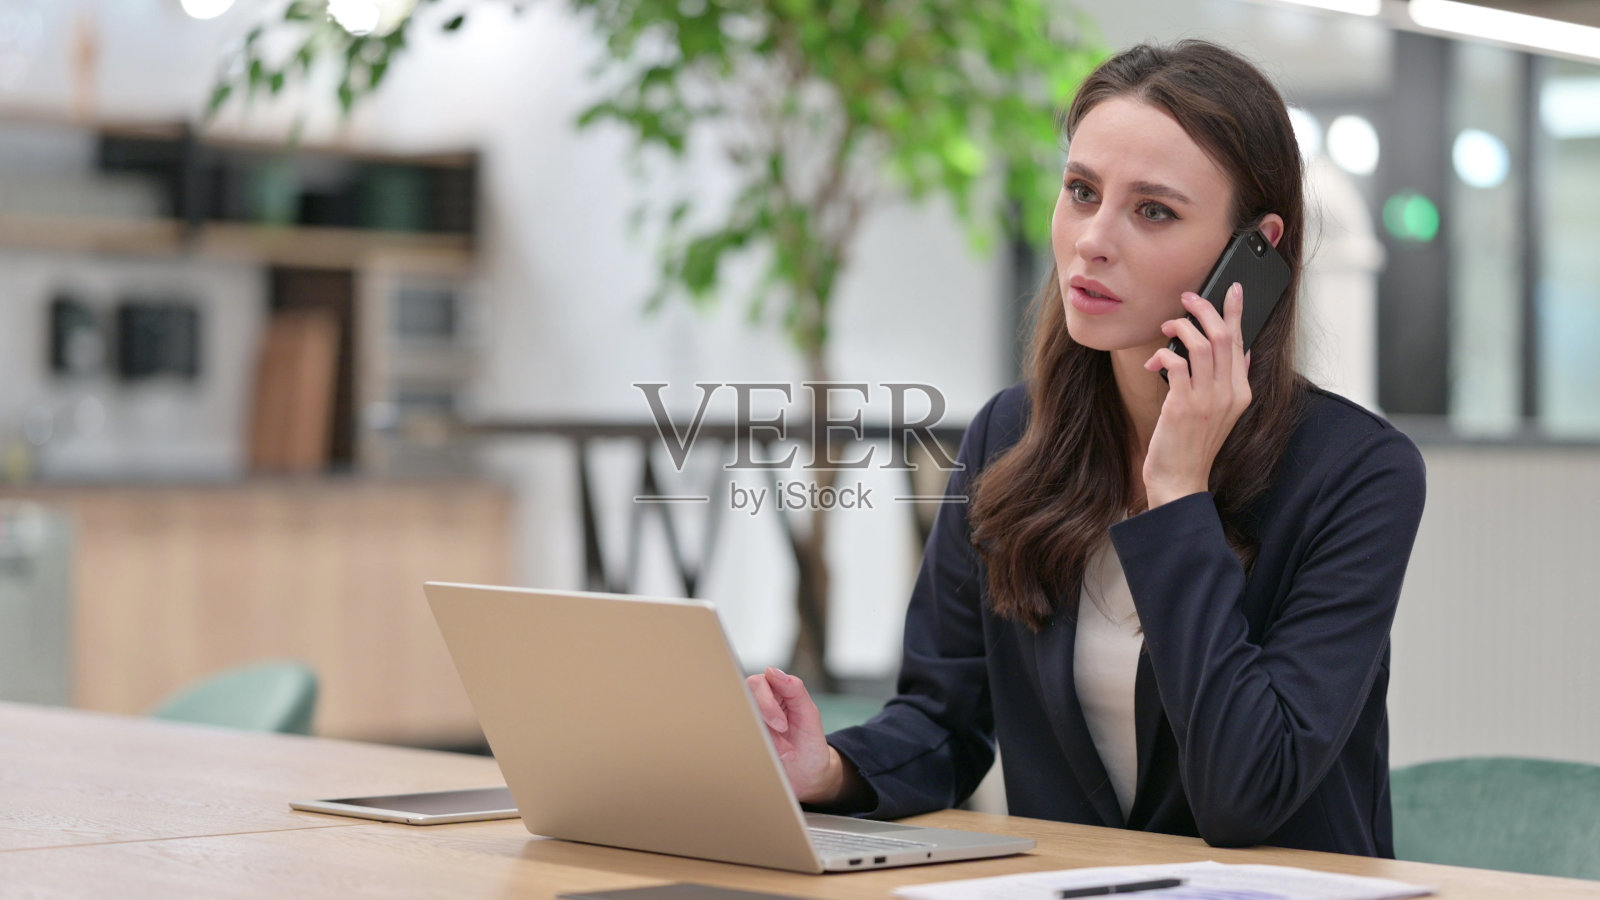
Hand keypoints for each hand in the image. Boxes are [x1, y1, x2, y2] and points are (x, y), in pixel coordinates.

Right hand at [746, 667, 845, 803]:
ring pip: (740, 722)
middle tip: (781, 736)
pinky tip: (772, 757)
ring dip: (764, 740)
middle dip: (763, 723)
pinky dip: (756, 750)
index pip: (758, 684)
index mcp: (776, 691)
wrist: (807, 776)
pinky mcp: (741, 739)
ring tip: (785, 752)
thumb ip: (795, 690)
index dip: (766, 704)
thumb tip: (772, 671)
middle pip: (744, 700)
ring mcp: (748, 720)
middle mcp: (758, 703)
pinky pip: (735, 740)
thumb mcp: (810, 715)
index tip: (782, 725)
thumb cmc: (809, 743)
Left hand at [1142, 282, 1253, 507]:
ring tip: (1168, 325)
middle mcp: (1229, 394)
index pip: (1242, 343)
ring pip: (1202, 345)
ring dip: (1182, 327)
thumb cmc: (1193, 445)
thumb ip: (1231, 382)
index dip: (1236, 313)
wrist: (1180, 480)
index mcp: (1241, 393)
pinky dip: (1165, 353)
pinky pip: (1177, 363)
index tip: (1233, 290)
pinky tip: (1156, 358)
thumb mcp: (1222, 413)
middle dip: (1205, 310)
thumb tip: (1242, 353)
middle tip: (1188, 298)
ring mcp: (1208, 399)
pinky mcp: (1183, 405)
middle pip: (1224, 337)